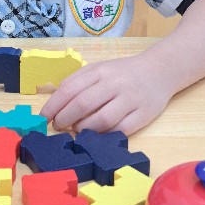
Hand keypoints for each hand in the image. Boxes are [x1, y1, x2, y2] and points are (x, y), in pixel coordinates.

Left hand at [40, 54, 174, 135]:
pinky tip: (97, 134)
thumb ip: (78, 82)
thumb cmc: (122, 73)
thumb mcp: (99, 69)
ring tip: (77, 129)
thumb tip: (54, 102)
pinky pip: (120, 130)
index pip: (70, 88)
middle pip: (83, 104)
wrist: (160, 71)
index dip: (54, 105)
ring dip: (84, 129)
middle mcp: (115, 83)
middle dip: (65, 118)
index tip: (44, 117)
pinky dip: (104, 135)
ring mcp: (131, 99)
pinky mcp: (143, 115)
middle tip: (58, 126)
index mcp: (101, 71)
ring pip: (102, 120)